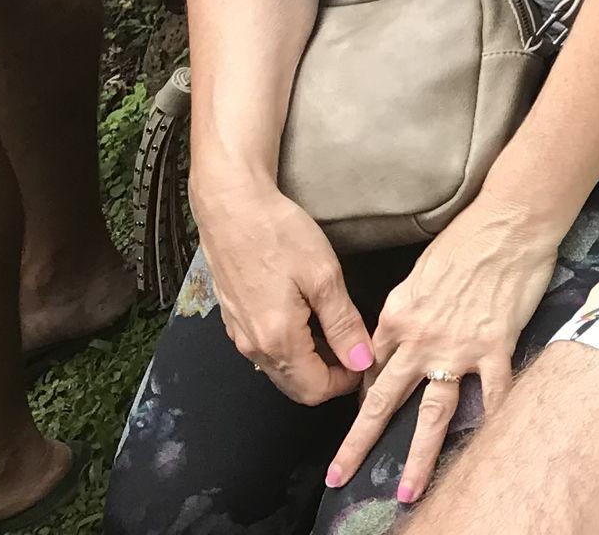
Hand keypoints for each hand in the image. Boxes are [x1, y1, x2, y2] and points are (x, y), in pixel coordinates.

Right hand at [193, 180, 372, 404]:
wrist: (232, 208)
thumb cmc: (279, 235)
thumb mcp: (324, 276)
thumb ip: (344, 324)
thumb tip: (362, 361)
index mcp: (277, 341)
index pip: (314, 391)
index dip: (346, 381)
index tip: (366, 357)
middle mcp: (253, 348)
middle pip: (296, 386)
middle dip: (329, 374)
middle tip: (355, 344)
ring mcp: (240, 335)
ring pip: (280, 369)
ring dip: (311, 361)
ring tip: (337, 327)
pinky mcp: (235, 320)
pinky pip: (266, 349)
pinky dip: (292, 346)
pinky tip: (308, 316)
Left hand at [324, 199, 557, 504]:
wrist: (509, 219)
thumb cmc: (467, 236)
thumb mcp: (420, 271)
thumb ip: (406, 310)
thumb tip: (398, 335)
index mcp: (398, 316)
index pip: (371, 367)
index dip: (364, 394)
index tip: (360, 415)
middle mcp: (420, 339)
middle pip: (383, 401)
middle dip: (358, 442)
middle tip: (338, 475)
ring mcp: (458, 347)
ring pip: (432, 413)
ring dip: (417, 457)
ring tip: (406, 492)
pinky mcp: (495, 346)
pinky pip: (492, 395)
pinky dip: (491, 422)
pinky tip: (489, 449)